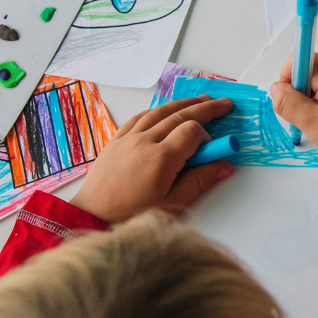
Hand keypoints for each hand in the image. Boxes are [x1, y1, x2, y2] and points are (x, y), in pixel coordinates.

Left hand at [72, 95, 235, 222]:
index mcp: (161, 158)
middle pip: (180, 115)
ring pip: (159, 112)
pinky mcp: (116, 140)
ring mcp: (128, 138)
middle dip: (204, 108)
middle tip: (223, 104)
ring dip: (182, 104)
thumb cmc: (131, 215)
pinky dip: (156, 110)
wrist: (92, 217)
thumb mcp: (172, 203)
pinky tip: (164, 110)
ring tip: (200, 100)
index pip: (192, 131)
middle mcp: (144, 141)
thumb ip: (200, 181)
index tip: (212, 148)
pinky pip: (138, 117)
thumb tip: (224, 166)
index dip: (207, 136)